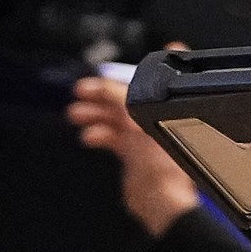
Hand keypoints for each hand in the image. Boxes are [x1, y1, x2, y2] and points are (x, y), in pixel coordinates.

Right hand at [70, 53, 197, 236]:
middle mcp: (156, 124)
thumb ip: (154, 87)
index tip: (92, 82)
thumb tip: (173, 48)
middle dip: (100, 96)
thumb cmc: (166, 167)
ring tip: (77, 114)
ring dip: (95, 114)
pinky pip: (114, 140)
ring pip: (116, 120)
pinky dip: (100, 135)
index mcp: (165, 114)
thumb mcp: (149, 123)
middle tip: (79, 93)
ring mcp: (145, 141)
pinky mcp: (136, 158)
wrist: (161, 203)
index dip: (114, 84)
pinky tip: (90, 137)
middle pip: (124, 102)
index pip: (136, 90)